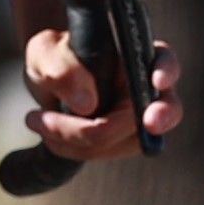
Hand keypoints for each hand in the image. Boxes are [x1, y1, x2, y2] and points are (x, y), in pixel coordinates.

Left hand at [23, 29, 181, 162]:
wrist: (44, 83)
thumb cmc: (52, 58)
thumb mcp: (45, 52)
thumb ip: (62, 70)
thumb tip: (87, 104)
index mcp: (136, 54)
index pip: (164, 60)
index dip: (166, 71)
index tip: (157, 81)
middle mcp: (145, 88)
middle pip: (163, 110)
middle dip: (157, 119)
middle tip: (144, 124)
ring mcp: (138, 118)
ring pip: (128, 140)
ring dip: (82, 138)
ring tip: (37, 120)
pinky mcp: (121, 141)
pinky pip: (104, 152)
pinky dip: (74, 148)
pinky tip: (47, 133)